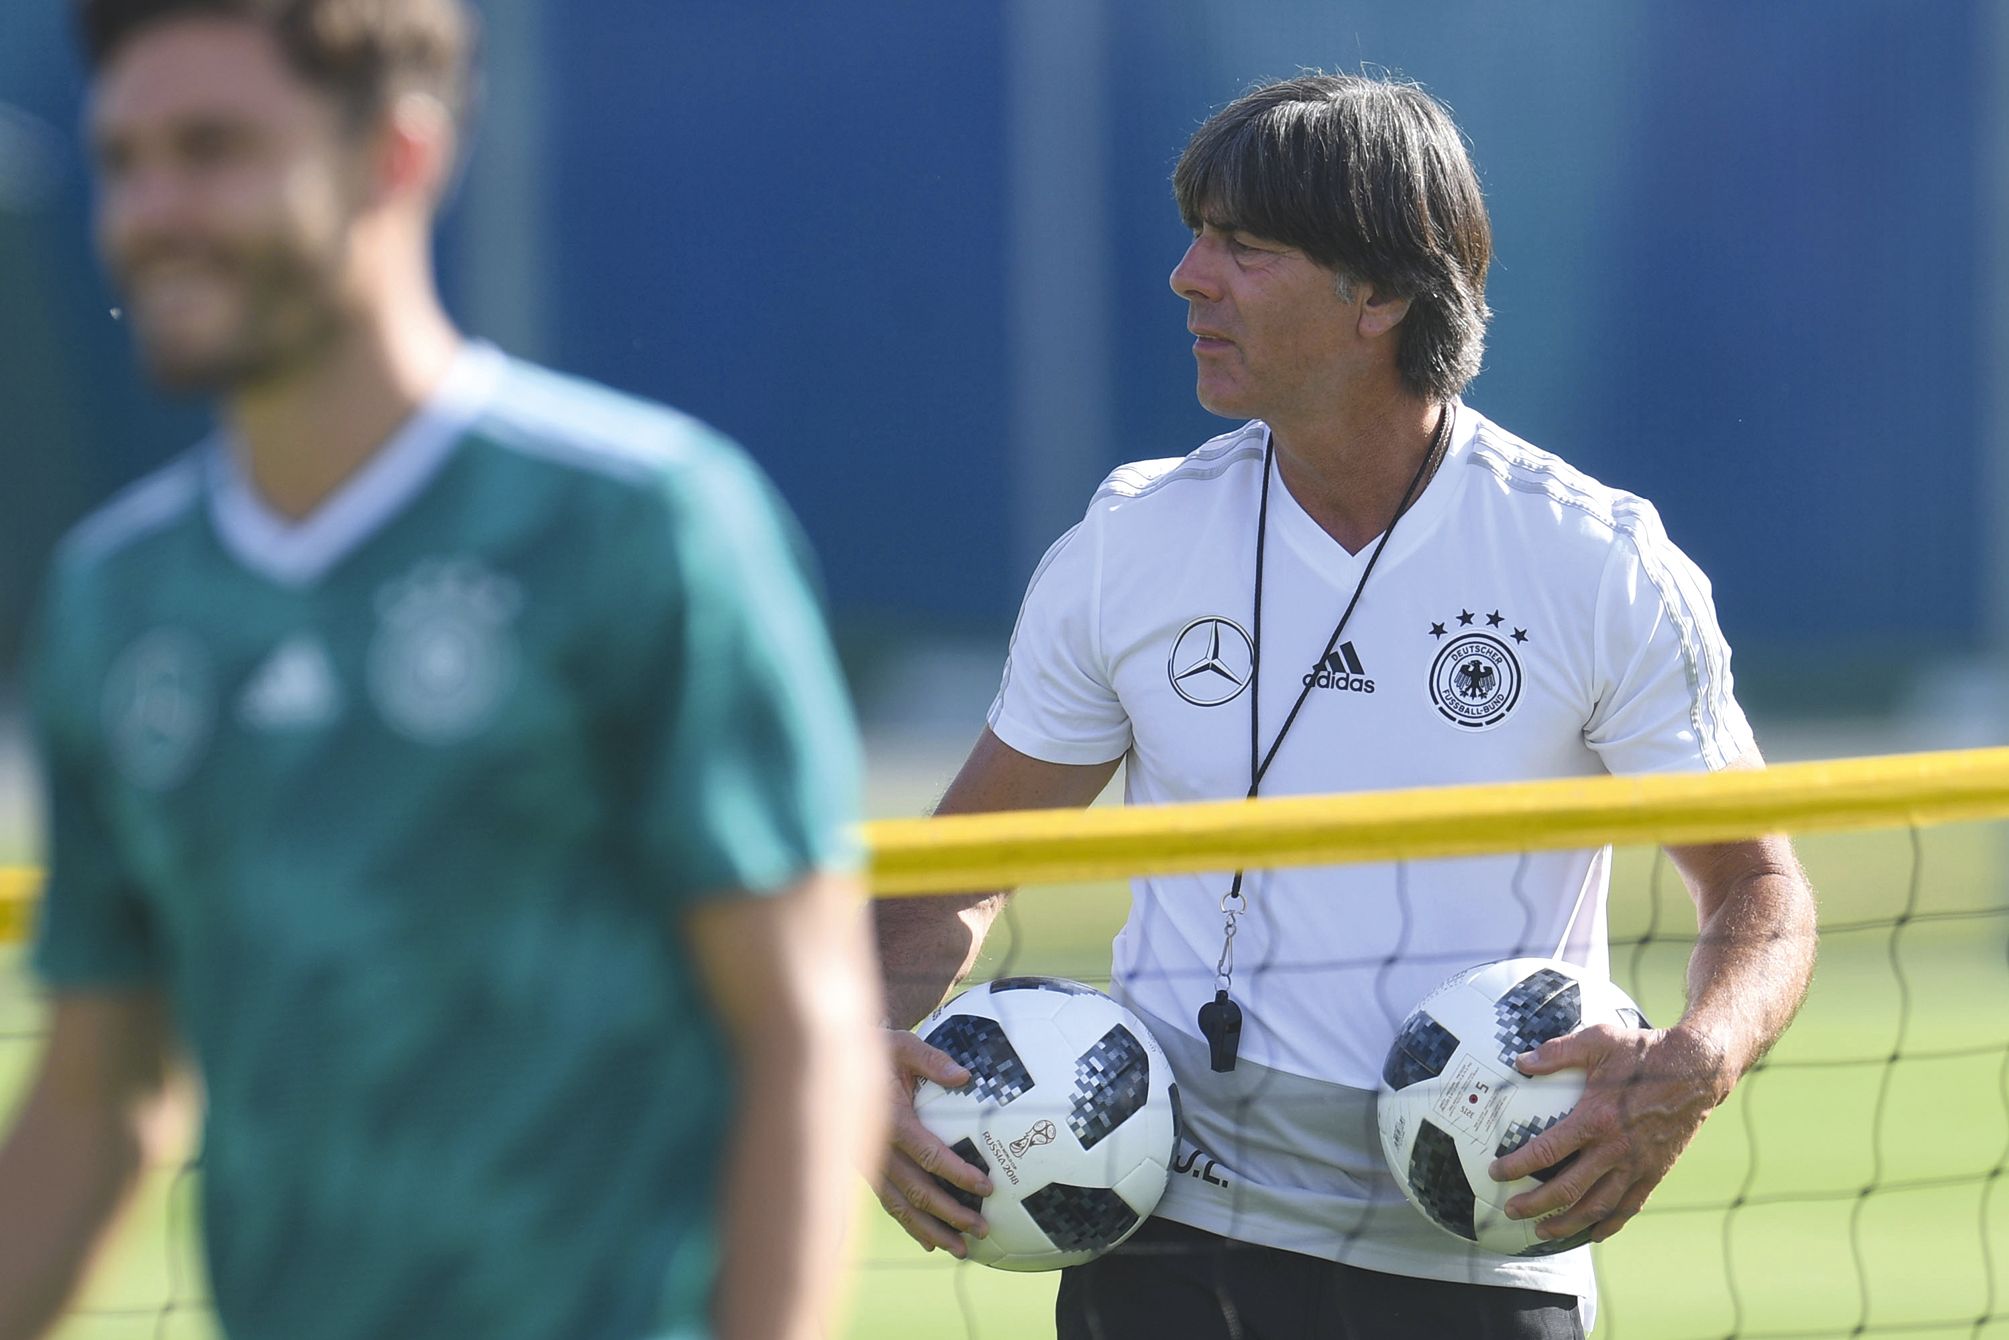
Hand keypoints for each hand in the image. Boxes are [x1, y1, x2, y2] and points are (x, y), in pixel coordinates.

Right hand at [870, 1030, 993, 1256]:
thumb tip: (964, 1076)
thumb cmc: (880, 1051)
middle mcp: (878, 1148)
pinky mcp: (867, 1170)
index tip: (986, 1188)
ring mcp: (870, 1163)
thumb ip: (933, 1061)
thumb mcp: (905, 1045)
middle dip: (951, 1213)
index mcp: (890, 1119)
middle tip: (982, 1228)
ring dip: (932, 1230)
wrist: (838, 1061)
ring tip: (961, 1249)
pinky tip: (930, 1243)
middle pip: (917, 1191)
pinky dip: (909, 1225)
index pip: (929, 1155)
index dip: (958, 1174)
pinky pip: (889, 1203)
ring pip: (901, 1206)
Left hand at [1487, 1023, 1732, 1243]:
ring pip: (1598, 1207)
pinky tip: (1593, 1234)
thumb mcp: (1598, 1041)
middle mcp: (1615, 1149)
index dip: (1518, 1165)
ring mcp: (1637, 1165)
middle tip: (1512, 1210)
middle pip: (1568, 1189)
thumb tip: (1520, 1061)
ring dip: (1568, 1223)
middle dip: (1535, 1204)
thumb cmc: (1645, 1053)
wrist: (1698, 1070)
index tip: (1497, 1172)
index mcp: (1596, 1119)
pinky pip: (1630, 1207)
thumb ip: (1557, 1052)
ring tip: (1543, 1231)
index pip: (1547, 1150)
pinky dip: (1610, 1224)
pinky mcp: (1655, 1172)